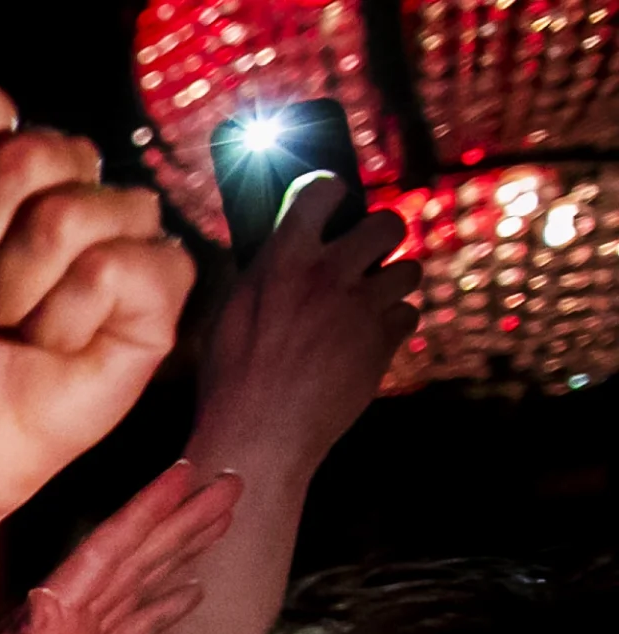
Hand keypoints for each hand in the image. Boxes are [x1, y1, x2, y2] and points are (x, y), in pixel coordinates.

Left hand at [0, 458, 237, 633]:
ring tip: (220, 518)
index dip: (144, 515)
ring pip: (136, 584)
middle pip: (131, 558)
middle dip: (180, 521)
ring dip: (178, 550)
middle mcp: (60, 622)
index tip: (186, 474)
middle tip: (232, 483)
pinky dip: (161, 608)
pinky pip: (127, 632)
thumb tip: (50, 600)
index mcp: (43, 620)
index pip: (103, 555)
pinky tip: (191, 591)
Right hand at [195, 174, 417, 472]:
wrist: (257, 437)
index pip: (321, 191)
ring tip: (368, 305)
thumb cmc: (232, 381)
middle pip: (388, 222)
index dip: (330, 193)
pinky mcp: (383, 343)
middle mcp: (327, 276)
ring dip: (392, 283)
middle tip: (368, 256)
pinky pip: (408, 316)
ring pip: (409, 269)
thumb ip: (265, 275)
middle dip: (383, 236)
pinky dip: (391, 328)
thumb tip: (286, 248)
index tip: (331, 202)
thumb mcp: (230, 316)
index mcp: (281, 261)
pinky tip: (366, 343)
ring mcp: (360, 309)